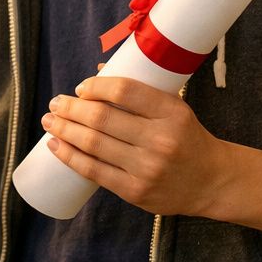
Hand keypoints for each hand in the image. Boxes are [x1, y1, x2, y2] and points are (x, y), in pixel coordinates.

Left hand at [41, 74, 228, 216]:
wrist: (212, 181)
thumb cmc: (187, 137)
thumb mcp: (174, 107)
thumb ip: (140, 92)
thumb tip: (98, 71)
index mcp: (172, 112)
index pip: (124, 91)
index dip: (96, 87)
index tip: (80, 88)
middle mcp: (160, 140)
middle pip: (101, 118)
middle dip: (70, 108)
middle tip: (55, 103)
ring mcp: (147, 168)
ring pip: (93, 144)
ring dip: (64, 130)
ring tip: (50, 121)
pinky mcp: (136, 191)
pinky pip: (94, 172)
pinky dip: (70, 157)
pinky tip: (56, 146)